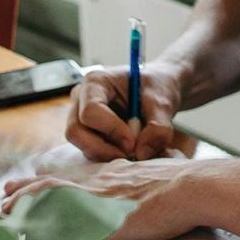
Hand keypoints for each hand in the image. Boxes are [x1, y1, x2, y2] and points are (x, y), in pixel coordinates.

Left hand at [3, 158, 212, 239]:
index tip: (37, 180)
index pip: (79, 176)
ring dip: (25, 203)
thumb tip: (149, 194)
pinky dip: (36, 222)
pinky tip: (21, 228)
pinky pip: (56, 218)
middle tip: (6, 194)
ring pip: (51, 196)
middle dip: (29, 190)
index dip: (55, 179)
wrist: (191, 187)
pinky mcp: (96, 216)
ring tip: (3, 210)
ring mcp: (98, 198)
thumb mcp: (160, 180)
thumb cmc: (186, 186)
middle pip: (58, 183)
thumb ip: (147, 185)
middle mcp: (102, 183)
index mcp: (117, 175)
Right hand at [65, 60, 182, 160]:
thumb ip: (158, 127)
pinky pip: (91, 152)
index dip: (111, 130)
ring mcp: (80, 118)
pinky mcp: (87, 134)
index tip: (133, 142)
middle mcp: (81, 99)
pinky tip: (131, 152)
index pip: (90, 111)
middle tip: (131, 155)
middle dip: (103, 149)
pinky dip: (111, 157)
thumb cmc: (157, 88)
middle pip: (76, 132)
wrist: (158, 92)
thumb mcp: (164, 103)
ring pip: (82, 146)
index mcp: (96, 82)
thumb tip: (141, 154)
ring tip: (136, 152)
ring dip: (109, 155)